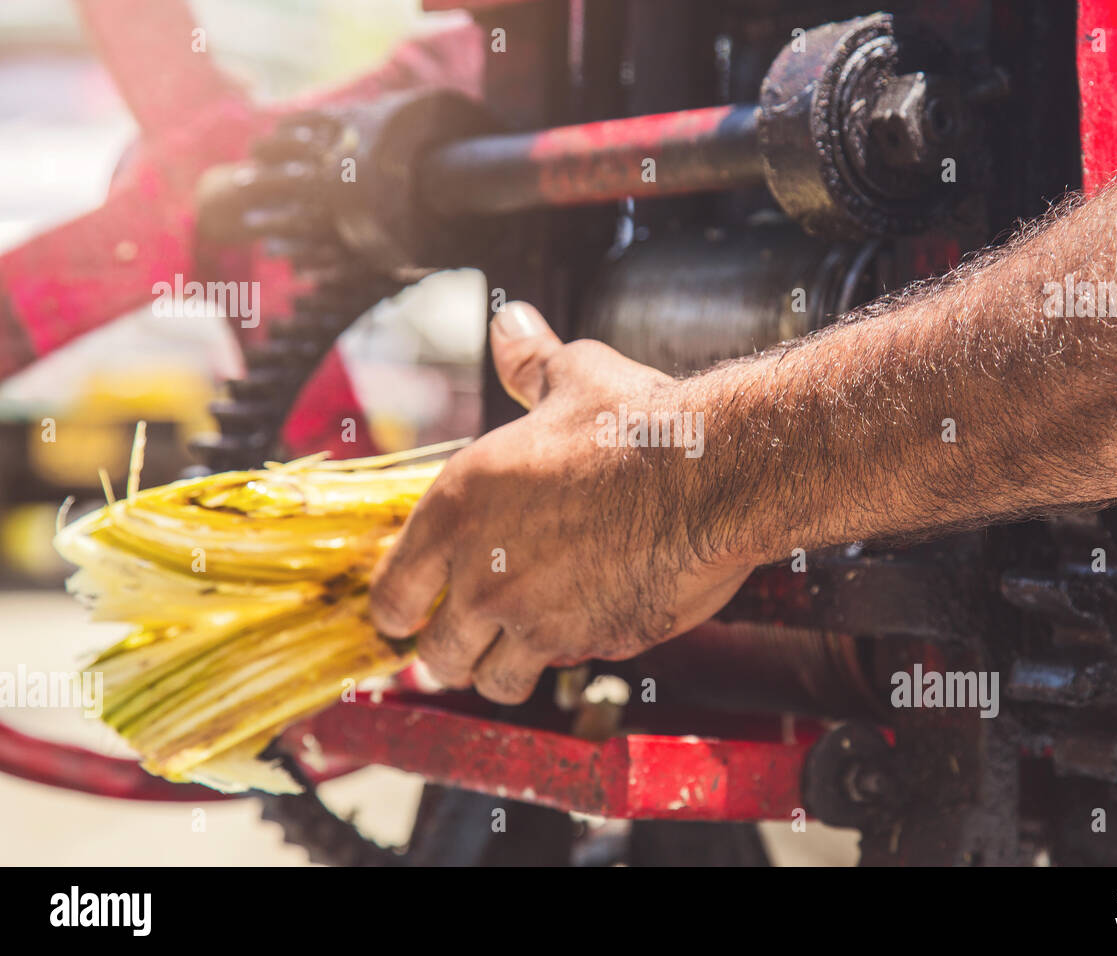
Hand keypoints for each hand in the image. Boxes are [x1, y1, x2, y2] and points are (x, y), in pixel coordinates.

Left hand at [369, 302, 755, 703]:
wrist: (713, 474)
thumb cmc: (639, 425)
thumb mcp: (573, 377)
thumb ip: (529, 363)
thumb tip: (511, 325)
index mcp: (457, 507)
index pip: (392, 592)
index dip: (394, 609)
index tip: (403, 615)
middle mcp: (484, 575)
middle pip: (437, 654)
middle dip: (446, 650)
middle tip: (464, 637)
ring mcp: (538, 619)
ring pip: (492, 680)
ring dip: (498, 668)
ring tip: (514, 650)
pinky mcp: (595, 643)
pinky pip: (562, 669)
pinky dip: (564, 658)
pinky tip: (582, 626)